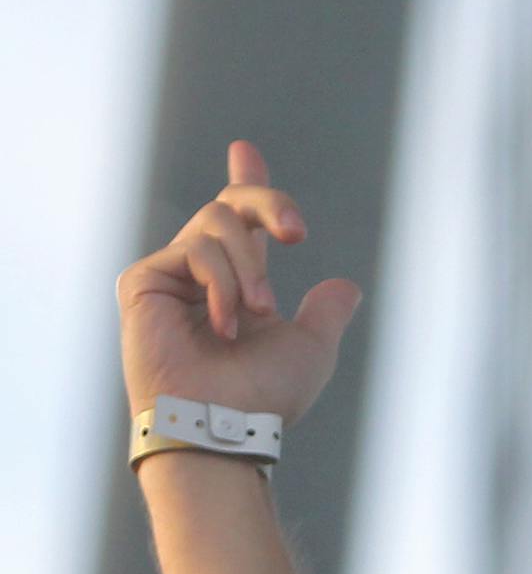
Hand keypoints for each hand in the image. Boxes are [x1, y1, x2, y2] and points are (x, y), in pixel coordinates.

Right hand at [116, 139, 361, 423]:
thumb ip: (326, 312)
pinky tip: (224, 324)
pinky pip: (195, 250)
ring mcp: (170, 275)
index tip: (243, 150)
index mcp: (241, 283)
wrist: (225, 423)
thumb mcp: (312, 347)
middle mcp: (203, 273)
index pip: (242, 224)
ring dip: (250, 270)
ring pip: (217, 224)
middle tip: (297, 234)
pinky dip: (222, 285)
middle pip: (232, 204)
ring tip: (256, 314)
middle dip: (270, 203)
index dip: (246, 185)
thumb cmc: (265, 396)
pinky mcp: (143, 280)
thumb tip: (346, 286)